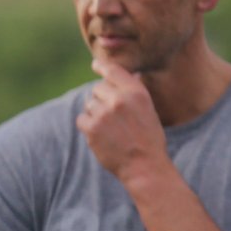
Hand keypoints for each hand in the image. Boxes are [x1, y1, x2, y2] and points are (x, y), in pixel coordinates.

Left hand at [76, 59, 167, 181]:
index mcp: (136, 92)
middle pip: (97, 88)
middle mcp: (119, 100)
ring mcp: (103, 114)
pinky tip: (101, 135)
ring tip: (111, 128)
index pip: (113, 71)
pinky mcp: (91, 128)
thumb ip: (134, 92)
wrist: (144, 165)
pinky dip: (88, 126)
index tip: (95, 65)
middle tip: (113, 116)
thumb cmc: (148, 137)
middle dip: (102, 98)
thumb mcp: (148, 109)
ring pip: (89, 104)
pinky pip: (82, 119)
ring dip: (95, 113)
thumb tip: (130, 75)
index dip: (102, 67)